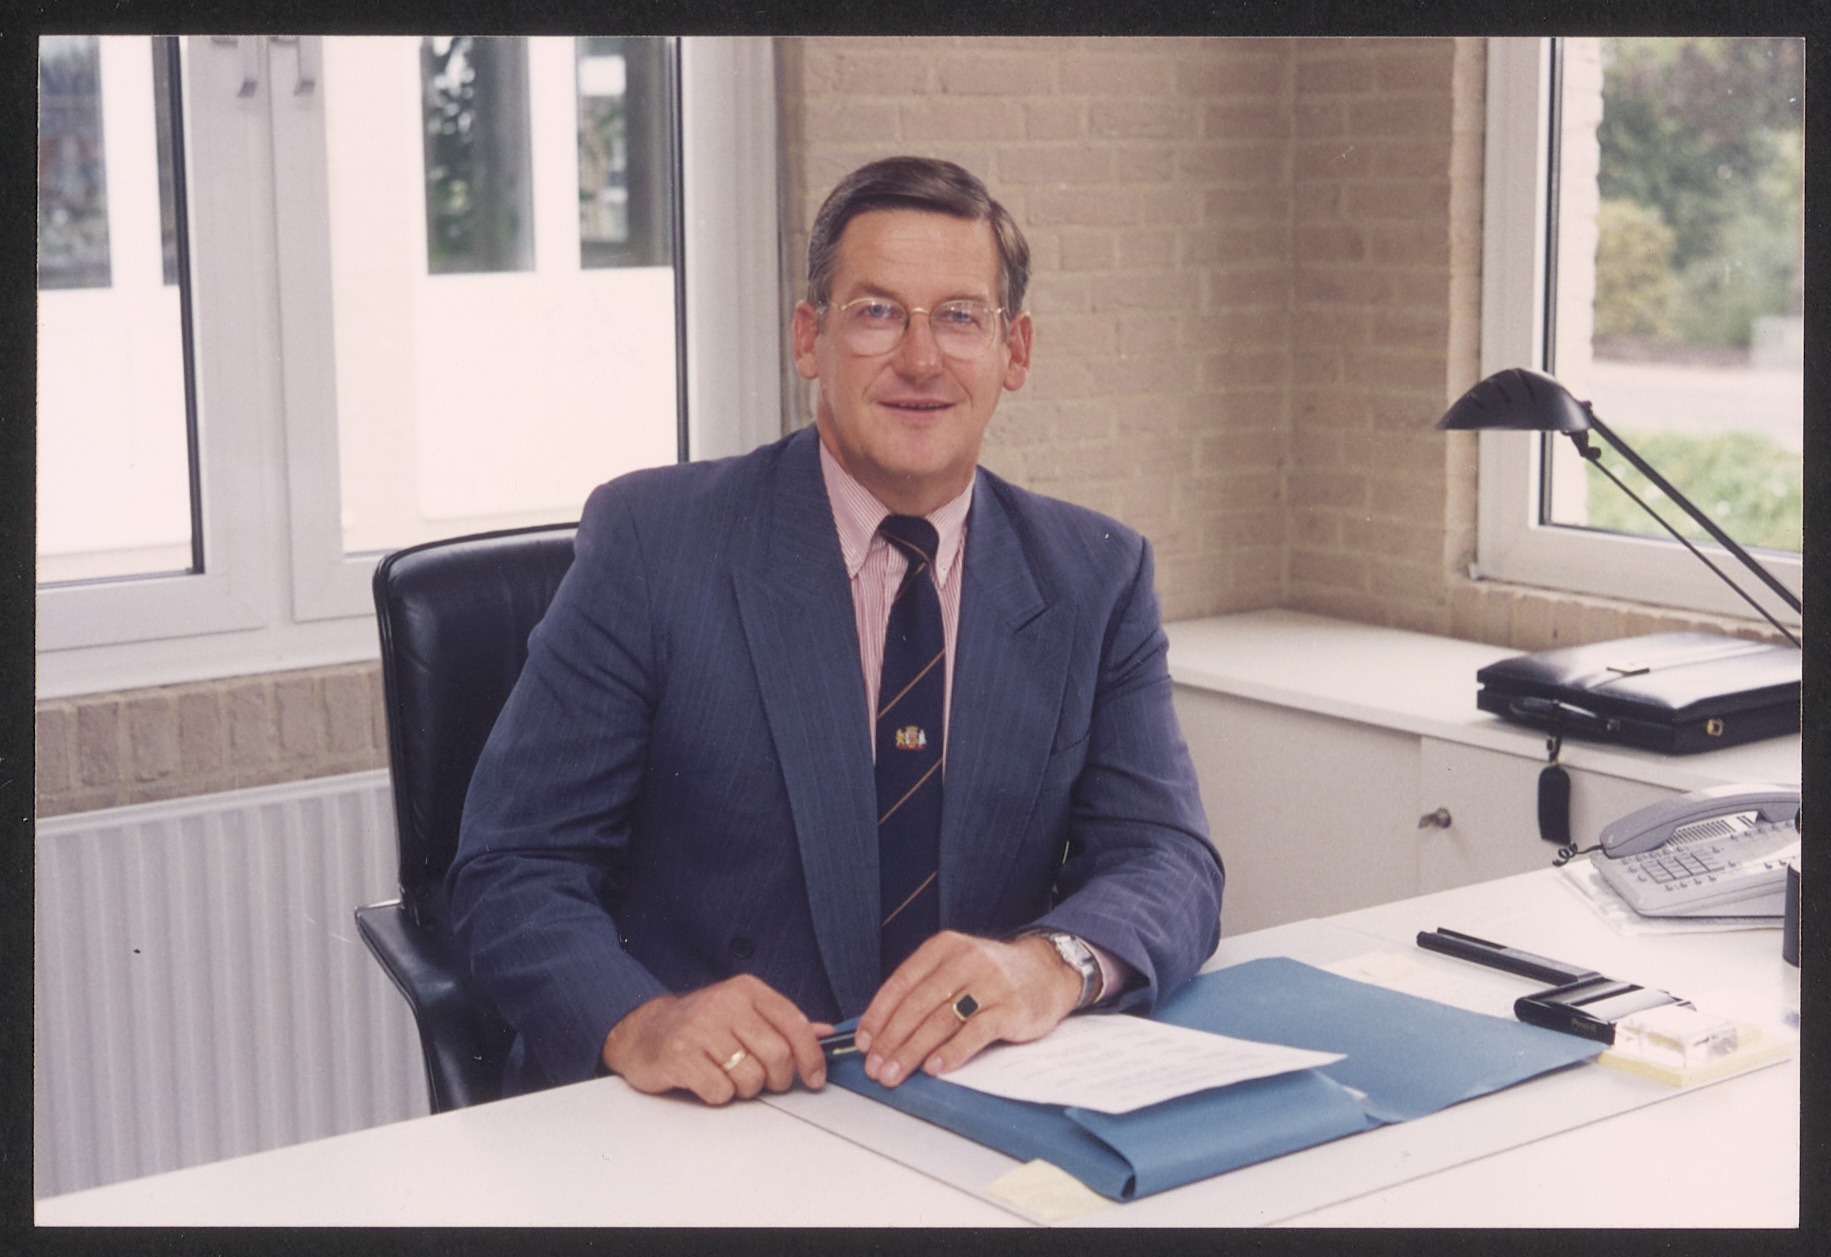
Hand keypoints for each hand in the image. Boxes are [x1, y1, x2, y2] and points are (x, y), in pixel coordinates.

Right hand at [600, 974, 834, 1104]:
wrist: (643, 1031)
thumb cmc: (699, 1025)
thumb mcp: (743, 1013)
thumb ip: (783, 1023)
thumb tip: (825, 1033)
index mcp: (746, 990)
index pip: (794, 1023)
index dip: (811, 1056)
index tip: (814, 1078)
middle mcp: (724, 1004)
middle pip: (777, 1055)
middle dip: (777, 1079)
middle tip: (766, 1082)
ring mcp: (700, 1029)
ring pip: (750, 1077)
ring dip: (746, 1089)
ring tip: (731, 1078)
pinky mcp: (680, 1056)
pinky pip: (720, 1090)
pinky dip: (720, 1095)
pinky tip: (708, 1081)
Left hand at [853, 931, 1080, 1087]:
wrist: (1046, 972)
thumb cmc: (992, 976)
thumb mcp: (957, 967)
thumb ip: (925, 989)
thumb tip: (883, 1028)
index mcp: (944, 948)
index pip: (901, 983)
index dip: (878, 1015)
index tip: (864, 1042)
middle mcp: (965, 960)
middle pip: (917, 1005)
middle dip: (891, 1041)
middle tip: (875, 1067)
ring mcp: (989, 983)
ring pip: (940, 1021)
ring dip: (912, 1052)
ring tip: (895, 1073)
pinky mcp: (1010, 1008)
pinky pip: (974, 1033)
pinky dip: (951, 1052)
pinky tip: (934, 1068)